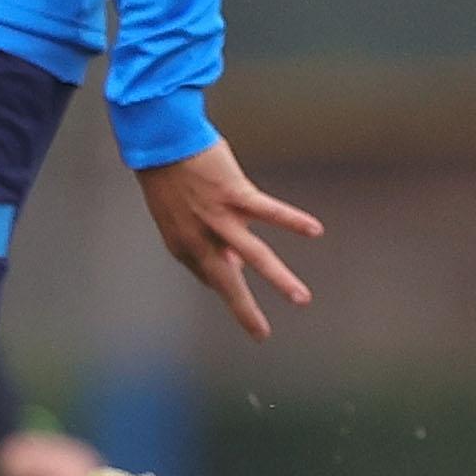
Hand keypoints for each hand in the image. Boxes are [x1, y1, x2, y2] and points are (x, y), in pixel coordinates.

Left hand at [134, 138, 322, 340]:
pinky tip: (315, 230)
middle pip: (227, 281)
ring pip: (254, 255)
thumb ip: (203, 239)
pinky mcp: (234, 195)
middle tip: (261, 334)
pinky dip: (292, 220)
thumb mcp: (176, 216)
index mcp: (183, 245)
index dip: (224, 285)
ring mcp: (218, 217)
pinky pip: (268, 211)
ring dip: (280, 279)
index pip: (210, 277)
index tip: (238, 295)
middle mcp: (200, 237)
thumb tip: (234, 261)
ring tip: (302, 299)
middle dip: (245, 310)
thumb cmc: (170, 177)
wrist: (160, 142)